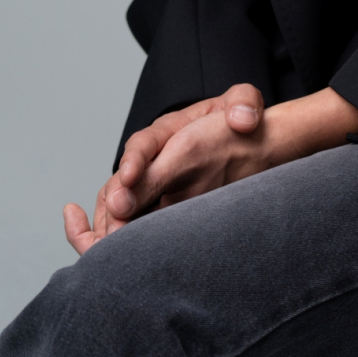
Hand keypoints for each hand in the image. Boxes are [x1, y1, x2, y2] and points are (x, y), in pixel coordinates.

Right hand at [63, 82, 263, 255]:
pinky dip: (112, 238)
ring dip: (111, 223)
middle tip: (119, 214)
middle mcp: (151, 161)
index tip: (131, 176)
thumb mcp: (242, 103)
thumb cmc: (240, 125)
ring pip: (117, 205)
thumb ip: (243, 102)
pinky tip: (109, 254)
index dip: (135, 159)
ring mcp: (150, 188)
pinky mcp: (155, 211)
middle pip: (124, 179)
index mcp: (169, 131)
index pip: (145, 143)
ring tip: (110, 243)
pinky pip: (125, 224)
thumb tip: (241, 120)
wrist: (248, 148)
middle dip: (118, 197)